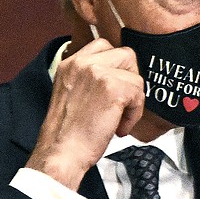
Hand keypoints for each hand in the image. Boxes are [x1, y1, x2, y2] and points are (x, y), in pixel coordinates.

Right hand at [26, 38, 144, 190]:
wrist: (61, 152)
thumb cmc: (67, 133)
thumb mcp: (70, 94)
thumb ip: (89, 79)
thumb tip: (117, 76)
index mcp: (70, 63)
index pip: (103, 45)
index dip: (117, 66)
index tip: (117, 86)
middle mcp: (82, 63)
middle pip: (125, 54)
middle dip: (130, 78)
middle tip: (123, 102)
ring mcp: (97, 73)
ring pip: (135, 76)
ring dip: (133, 100)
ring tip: (118, 120)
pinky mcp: (112, 88)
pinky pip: (138, 94)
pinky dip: (134, 114)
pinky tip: (119, 128)